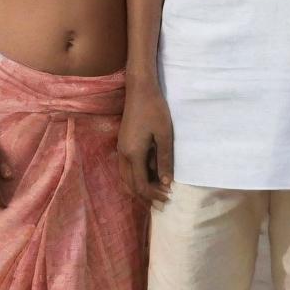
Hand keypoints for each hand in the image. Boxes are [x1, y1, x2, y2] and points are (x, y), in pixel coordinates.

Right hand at [118, 80, 172, 203]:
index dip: (153, 195)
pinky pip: (126, 168)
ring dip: (140, 186)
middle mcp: (123, 155)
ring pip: (126, 177)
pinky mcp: (123, 143)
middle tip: (163, 200)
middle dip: (146, 195)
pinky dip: (137, 176)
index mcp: (133, 155)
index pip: (141, 185)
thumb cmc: (155, 109)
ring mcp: (121, 149)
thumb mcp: (164, 135)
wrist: (140, 89)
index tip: (168, 198)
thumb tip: (166, 183)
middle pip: (131, 185)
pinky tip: (150, 173)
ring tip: (157, 190)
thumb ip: (165, 159)